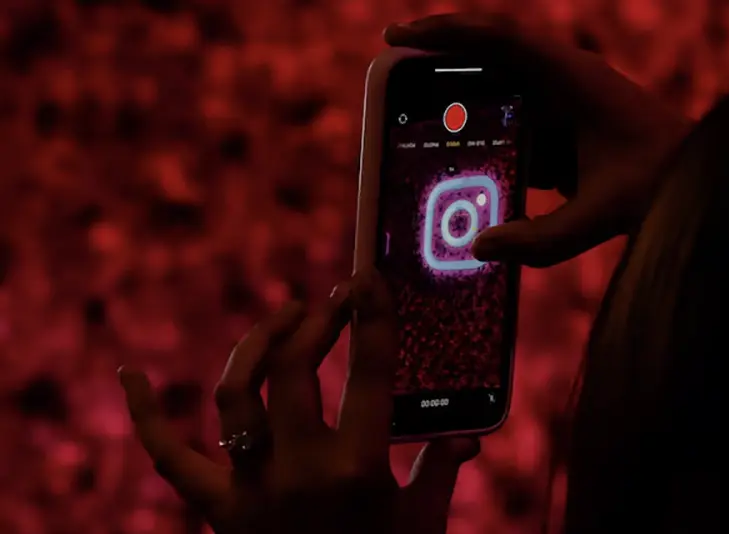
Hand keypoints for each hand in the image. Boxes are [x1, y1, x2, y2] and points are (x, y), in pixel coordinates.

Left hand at [119, 270, 478, 533]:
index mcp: (357, 469)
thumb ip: (441, 470)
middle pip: (294, 369)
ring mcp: (252, 488)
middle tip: (331, 301)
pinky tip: (130, 374)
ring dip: (254, 345)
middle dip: (314, 323)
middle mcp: (300, 470)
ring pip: (236, 394)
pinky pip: (168, 457)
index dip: (371, 318)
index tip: (366, 278)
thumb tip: (467, 435)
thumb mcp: (422, 523)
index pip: (370, 374)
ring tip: (281, 319)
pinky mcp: (217, 509)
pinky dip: (146, 415)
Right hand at [385, 14, 692, 265]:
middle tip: (394, 74)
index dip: (445, 33)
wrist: (702, 180)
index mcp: (574, 79)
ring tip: (420, 124)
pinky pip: (516, 123)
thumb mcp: (599, 215)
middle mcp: (566, 80)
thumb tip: (481, 246)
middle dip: (440, 63)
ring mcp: (565, 101)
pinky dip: (490, 137)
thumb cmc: (663, 184)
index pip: (499, 40)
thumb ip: (540, 239)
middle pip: (490, 58)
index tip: (399, 38)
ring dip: (463, 104)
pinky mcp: (565, 126)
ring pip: (500, 92)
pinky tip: (469, 161)